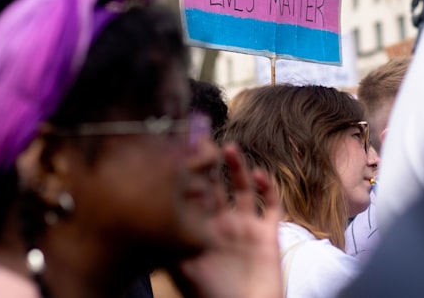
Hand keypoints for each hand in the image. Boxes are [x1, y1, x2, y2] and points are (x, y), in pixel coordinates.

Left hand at [171, 143, 282, 297]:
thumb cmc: (210, 296)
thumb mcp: (184, 269)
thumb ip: (171, 242)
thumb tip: (152, 214)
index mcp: (200, 229)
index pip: (193, 194)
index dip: (188, 174)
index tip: (180, 152)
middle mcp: (222, 223)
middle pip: (216, 184)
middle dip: (210, 163)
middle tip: (203, 141)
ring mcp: (245, 225)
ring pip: (242, 187)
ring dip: (237, 167)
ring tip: (229, 148)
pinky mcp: (267, 232)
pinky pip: (271, 205)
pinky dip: (268, 188)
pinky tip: (259, 175)